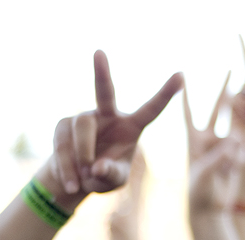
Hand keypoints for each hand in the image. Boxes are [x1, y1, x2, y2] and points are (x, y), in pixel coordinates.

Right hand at [49, 50, 181, 197]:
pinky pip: (62, 144)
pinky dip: (66, 168)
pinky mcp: (62, 126)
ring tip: (82, 179)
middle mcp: (108, 116)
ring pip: (81, 126)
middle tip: (98, 52)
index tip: (181, 74)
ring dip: (82, 154)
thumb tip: (97, 167)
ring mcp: (84, 118)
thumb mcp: (114, 181)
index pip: (150, 109)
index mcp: (131, 127)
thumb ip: (112, 175)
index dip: (165, 94)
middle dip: (102, 72)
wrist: (75, 179)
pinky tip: (71, 183)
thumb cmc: (104, 176)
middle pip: (104, 91)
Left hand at [183, 75, 241, 213]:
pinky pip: (242, 144)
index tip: (184, 73)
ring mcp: (221, 148)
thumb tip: (235, 143)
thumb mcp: (206, 173)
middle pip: (216, 110)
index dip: (188, 94)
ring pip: (233, 123)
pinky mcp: (233, 158)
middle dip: (225, 91)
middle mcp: (207, 140)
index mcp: (193, 141)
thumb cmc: (199, 193)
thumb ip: (220, 157)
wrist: (208, 211)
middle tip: (233, 70)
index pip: (190, 113)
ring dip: (241, 110)